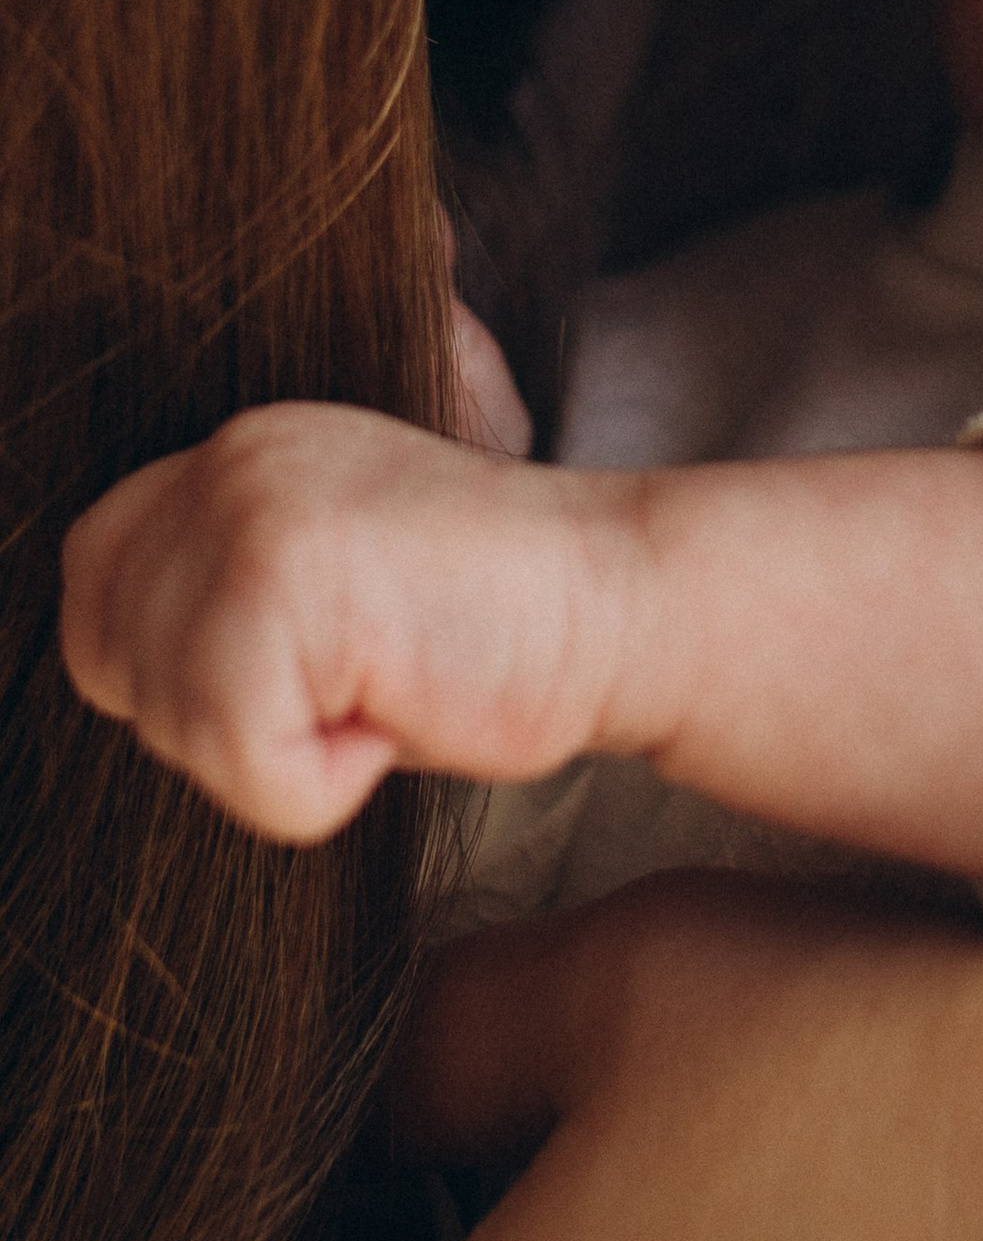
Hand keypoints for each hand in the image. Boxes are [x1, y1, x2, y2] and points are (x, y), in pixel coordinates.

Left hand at [58, 401, 615, 839]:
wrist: (629, 602)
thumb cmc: (494, 633)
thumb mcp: (329, 595)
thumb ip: (224, 602)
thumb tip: (134, 686)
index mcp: (243, 452)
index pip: (95, 575)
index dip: (160, 666)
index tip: (284, 685)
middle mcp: (233, 459)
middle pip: (110, 657)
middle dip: (214, 721)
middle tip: (345, 698)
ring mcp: (254, 509)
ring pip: (170, 718)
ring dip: (275, 756)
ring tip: (382, 696)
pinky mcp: (286, 576)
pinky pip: (236, 758)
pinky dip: (315, 787)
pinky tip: (397, 718)